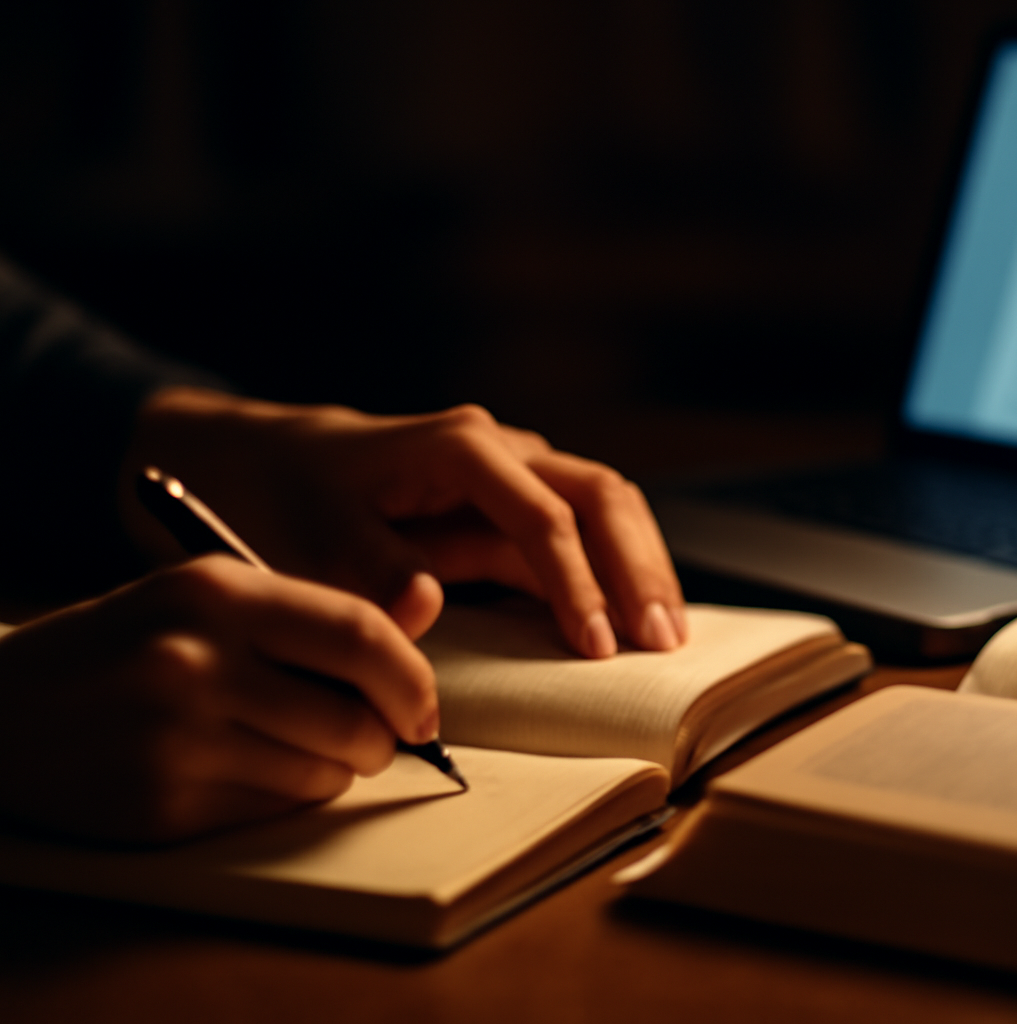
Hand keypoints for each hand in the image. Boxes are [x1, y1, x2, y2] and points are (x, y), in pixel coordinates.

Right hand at [0, 556, 436, 843]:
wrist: (0, 710)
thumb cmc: (126, 646)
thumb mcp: (211, 597)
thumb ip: (319, 611)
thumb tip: (425, 620)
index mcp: (217, 593)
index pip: (363, 635)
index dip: (413, 679)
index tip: (422, 706)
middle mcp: (195, 661)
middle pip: (356, 718)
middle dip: (384, 738)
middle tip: (372, 736)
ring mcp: (174, 738)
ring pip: (324, 774)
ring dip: (333, 769)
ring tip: (291, 745)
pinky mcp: (161, 807)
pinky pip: (274, 811)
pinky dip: (283, 797)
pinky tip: (241, 770)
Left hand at [123, 388, 686, 658]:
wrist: (248, 463)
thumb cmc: (275, 497)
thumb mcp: (304, 540)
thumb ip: (369, 571)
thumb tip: (428, 604)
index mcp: (455, 448)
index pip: (544, 516)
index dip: (578, 583)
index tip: (596, 648)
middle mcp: (497, 450)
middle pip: (601, 496)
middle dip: (637, 569)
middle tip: (660, 641)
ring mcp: (510, 475)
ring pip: (606, 507)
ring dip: (640, 567)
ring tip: (664, 636)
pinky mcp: (507, 508)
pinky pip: (579, 534)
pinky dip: (612, 574)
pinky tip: (631, 621)